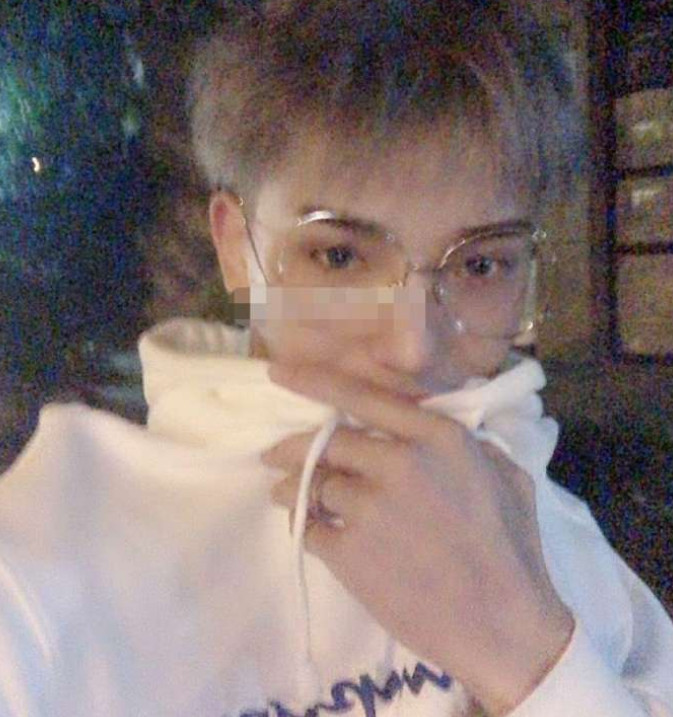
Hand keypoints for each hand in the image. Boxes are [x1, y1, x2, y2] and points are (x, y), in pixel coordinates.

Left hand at [263, 362, 573, 716]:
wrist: (502, 624)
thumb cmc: (512, 547)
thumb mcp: (504, 473)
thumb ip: (463, 441)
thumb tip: (429, 425)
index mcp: (436, 437)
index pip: (362, 397)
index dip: (314, 381)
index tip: (278, 373)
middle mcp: (398, 462)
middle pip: (327, 442)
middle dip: (293, 447)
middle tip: (274, 454)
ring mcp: (369, 508)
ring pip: (311, 484)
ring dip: (292, 488)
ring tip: (284, 493)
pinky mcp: (350, 553)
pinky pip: (308, 528)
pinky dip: (303, 525)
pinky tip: (308, 528)